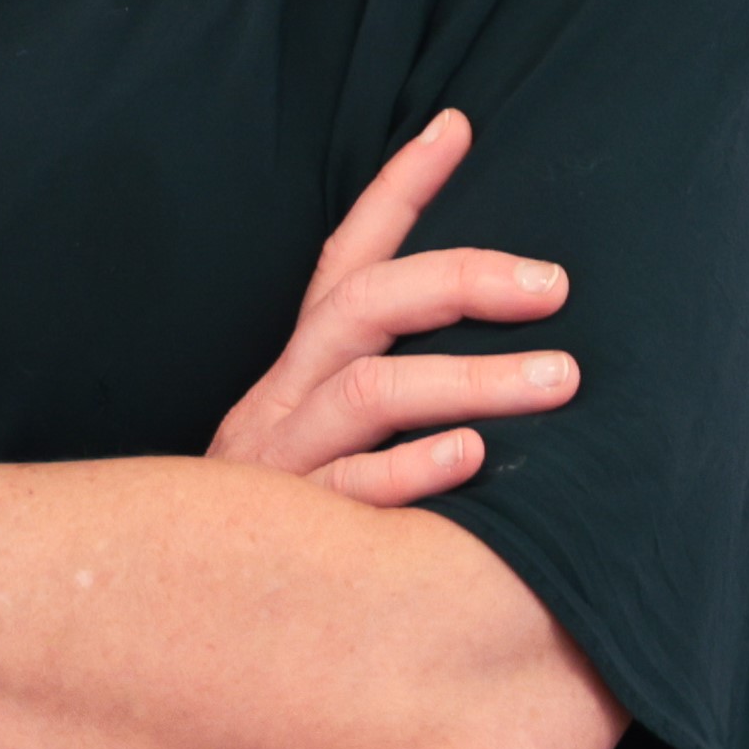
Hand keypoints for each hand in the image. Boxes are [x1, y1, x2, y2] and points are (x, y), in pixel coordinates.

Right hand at [206, 109, 577, 508]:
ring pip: (369, 391)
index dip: (396, 191)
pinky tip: (473, 458)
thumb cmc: (298, 527)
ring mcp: (282, 463)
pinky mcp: (290, 534)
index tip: (455, 126)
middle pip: (362, 306)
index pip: (347, 261)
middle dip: (461, 281)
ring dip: (470, 377)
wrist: (188, 622)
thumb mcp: (329, 444)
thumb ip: (393, 398)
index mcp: (300, 370)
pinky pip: (352, 491)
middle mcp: (285, 399)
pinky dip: (413, 469)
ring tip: (560, 380)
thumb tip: (517, 358)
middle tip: (555, 285)